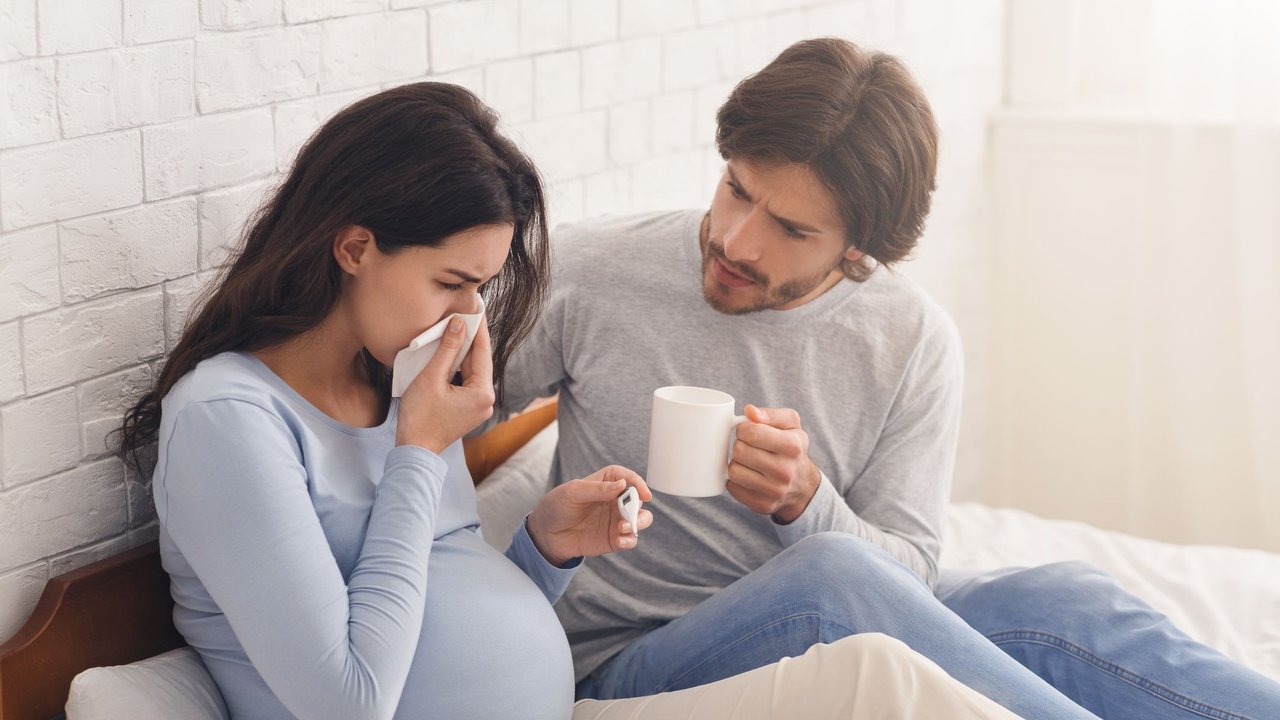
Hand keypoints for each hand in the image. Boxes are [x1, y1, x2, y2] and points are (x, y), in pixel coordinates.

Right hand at [396, 315, 494, 453]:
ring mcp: (479, 407)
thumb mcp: (432, 377)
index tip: (477, 309)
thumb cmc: (420, 417)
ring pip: (472, 371)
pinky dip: (458, 368)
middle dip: (469, 339)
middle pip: (479, 362)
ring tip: (454, 330)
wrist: (414, 450)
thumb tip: (459, 324)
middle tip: (464, 315)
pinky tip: (448, 355)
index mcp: (482, 393)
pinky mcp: (469, 410)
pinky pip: (467, 382)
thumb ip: (447, 349)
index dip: (478, 328)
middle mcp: (486, 400)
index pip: (483, 352)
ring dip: (462, 354)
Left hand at [526, 466, 653, 566]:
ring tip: (622, 527)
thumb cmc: (557, 506)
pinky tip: (619, 541)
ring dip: (638, 523)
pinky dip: (629, 540)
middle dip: (637, 506)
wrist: (546, 534)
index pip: (627, 478)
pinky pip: (630, 539)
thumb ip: (597, 489)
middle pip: (638, 499)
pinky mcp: (614, 539)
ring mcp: (616, 520)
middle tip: (628, 513)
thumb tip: (622, 485)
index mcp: (606, 483)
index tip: (643, 493)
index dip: (638, 483)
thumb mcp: (572, 492)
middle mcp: (615, 501)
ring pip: (641, 519)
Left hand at [727, 404, 821, 523]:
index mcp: (793, 446)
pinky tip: (747, 475)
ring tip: (748, 461)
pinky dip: (735, 480)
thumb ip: (770, 414)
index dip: (743, 429)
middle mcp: (786, 471)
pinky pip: (732, 488)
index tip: (748, 431)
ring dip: (736, 463)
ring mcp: (774, 491)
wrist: (803, 484)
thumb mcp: (791, 423)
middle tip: (748, 447)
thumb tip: (750, 411)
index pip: (751, 433)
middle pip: (740, 451)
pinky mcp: (762, 505)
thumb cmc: (792, 447)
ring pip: (734, 471)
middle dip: (739, 445)